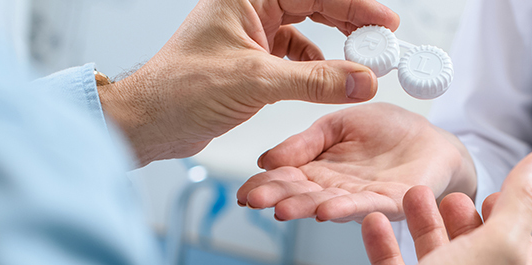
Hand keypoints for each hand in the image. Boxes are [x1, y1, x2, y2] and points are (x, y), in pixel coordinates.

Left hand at [98, 0, 399, 165]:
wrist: (147, 123)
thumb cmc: (179, 90)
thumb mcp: (257, 82)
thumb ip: (315, 80)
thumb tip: (361, 79)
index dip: (353, 5)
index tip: (384, 21)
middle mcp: (249, 8)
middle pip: (313, 4)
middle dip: (350, 20)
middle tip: (382, 38)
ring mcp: (251, 34)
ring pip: (307, 30)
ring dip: (334, 46)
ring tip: (362, 60)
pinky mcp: (252, 60)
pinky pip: (296, 56)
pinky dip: (316, 66)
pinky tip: (329, 78)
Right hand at [236, 103, 476, 221]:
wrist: (432, 138)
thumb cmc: (387, 130)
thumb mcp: (338, 123)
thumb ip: (305, 141)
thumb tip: (267, 158)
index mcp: (320, 169)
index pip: (287, 178)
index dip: (265, 184)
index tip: (244, 190)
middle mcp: (336, 188)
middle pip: (303, 195)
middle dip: (278, 198)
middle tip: (255, 200)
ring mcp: (363, 197)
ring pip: (328, 204)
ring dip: (305, 209)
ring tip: (283, 210)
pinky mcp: (392, 202)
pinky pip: (367, 207)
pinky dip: (346, 209)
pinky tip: (326, 211)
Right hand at [362, 150, 531, 264]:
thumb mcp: (499, 243)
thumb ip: (520, 201)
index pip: (513, 238)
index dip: (501, 211)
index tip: (489, 192)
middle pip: (467, 242)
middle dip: (453, 210)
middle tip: (444, 191)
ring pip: (430, 249)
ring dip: (418, 218)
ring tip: (410, 193)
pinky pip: (392, 263)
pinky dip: (383, 242)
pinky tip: (374, 221)